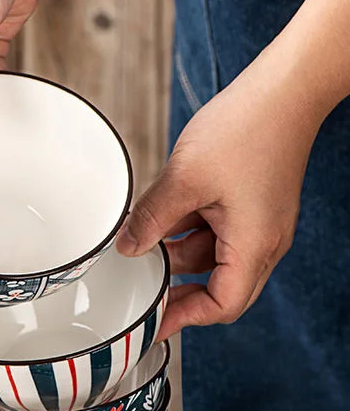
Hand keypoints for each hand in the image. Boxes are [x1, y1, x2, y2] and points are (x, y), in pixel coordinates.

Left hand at [116, 51, 322, 340]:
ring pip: (211, 259)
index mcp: (254, 245)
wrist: (283, 86)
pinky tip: (161, 221)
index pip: (222, 306)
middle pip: (218, 289)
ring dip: (177, 257)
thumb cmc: (247, 126)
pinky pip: (215, 234)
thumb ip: (151, 219)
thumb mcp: (184, 179)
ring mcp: (258, 224)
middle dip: (179, 291)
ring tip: (144, 247)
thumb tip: (127, 248)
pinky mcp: (250, 207)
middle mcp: (262, 242)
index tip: (155, 324)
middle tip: (143, 293)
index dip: (185, 318)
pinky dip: (188, 233)